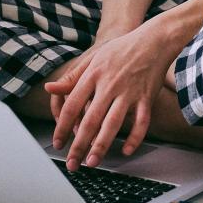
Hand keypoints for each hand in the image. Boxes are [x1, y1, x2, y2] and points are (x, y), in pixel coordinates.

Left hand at [44, 23, 172, 171]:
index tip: (58, 143)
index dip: (62, 127)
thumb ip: (72, 77)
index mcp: (93, 75)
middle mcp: (109, 85)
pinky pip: (141, 122)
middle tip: (73, 163)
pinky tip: (126, 150)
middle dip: (79, 145)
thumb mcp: (93, 58)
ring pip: (113, 124)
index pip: (72, 106)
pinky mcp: (146, 97)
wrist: (154, 39)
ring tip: (93, 162)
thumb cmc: (121, 49)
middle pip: (90, 120)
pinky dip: (134, 138)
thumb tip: (49, 89)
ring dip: (101, 145)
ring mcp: (129, 92)